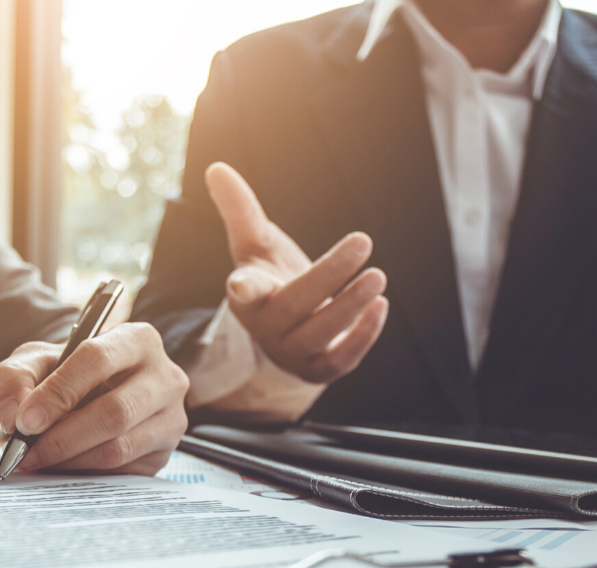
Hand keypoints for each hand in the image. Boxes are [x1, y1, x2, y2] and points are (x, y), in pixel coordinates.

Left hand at [0, 322, 188, 475]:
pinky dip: (86, 473)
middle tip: (26, 452)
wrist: (94, 395)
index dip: (58, 393)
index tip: (25, 421)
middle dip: (62, 437)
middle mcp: (165, 376)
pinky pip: (123, 471)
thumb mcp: (35, 362)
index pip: (97, 360)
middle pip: (114, 412)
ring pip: (119, 447)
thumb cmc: (68, 374)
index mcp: (136, 339)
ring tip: (38, 461)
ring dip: (71, 460)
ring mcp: (171, 417)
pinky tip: (63, 468)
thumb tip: (14, 416)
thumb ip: (13, 378)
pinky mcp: (164, 452)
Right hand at [206, 162, 388, 383]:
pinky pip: (339, 361)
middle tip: (363, 240)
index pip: (244, 292)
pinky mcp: (317, 370)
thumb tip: (216, 167)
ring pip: (319, 334)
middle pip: (295, 305)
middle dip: (329, 275)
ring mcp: (291, 352)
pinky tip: (380, 306)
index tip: (239, 284)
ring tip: (378, 276)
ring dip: (351, 306)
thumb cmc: (270, 278)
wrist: (284, 331)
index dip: (243, 288)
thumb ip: (240, 209)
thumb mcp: (255, 244)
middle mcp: (266, 328)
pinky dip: (363, 336)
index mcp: (247, 296)